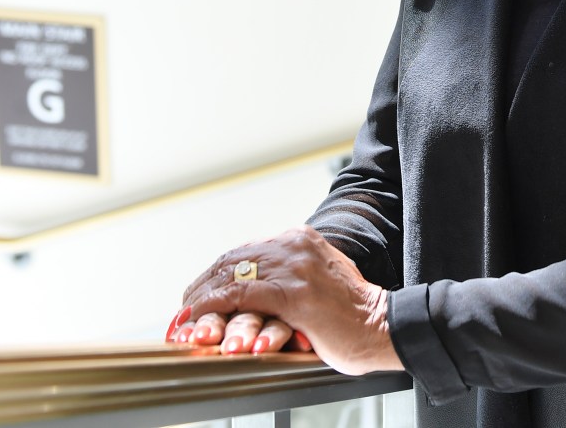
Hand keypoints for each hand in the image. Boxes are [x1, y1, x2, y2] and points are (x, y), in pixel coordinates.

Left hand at [167, 226, 403, 374]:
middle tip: (183, 311)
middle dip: (202, 288)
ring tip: (185, 320)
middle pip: (232, 262)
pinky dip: (213, 308)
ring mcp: (295, 267)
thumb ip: (289, 274)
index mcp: (301, 238)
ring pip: (231, 277)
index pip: (243, 252)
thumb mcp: (318, 279)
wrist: (382, 326)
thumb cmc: (351, 313)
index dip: (214, 275)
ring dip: (201, 301)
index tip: (197, 296)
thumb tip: (254, 287)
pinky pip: (240, 296)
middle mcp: (296, 245)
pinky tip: (200, 320)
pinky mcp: (294, 293)